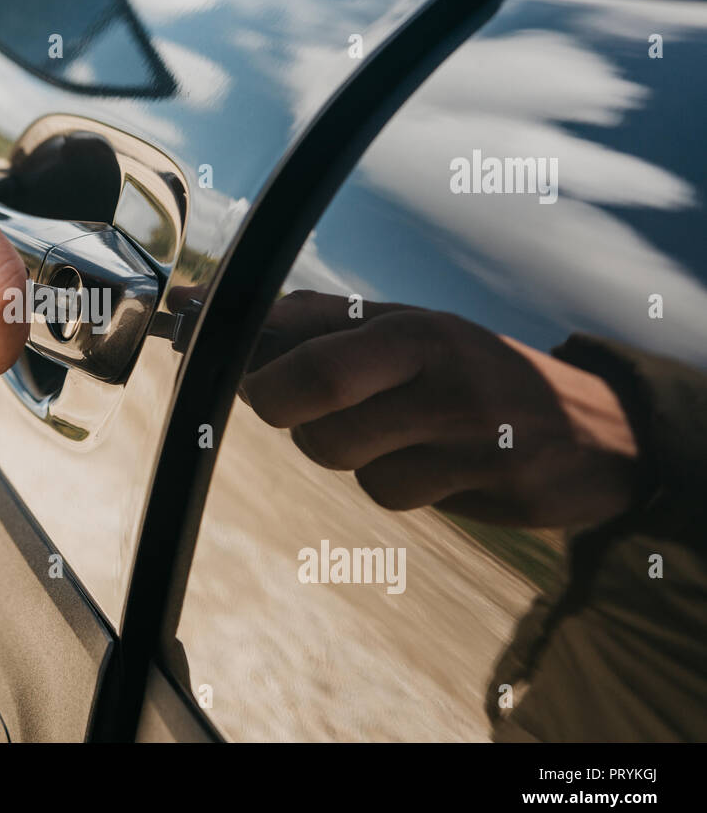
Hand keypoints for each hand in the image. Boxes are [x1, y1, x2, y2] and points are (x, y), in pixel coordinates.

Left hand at [239, 291, 640, 527]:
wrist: (595, 426)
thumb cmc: (470, 366)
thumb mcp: (408, 323)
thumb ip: (318, 322)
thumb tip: (217, 314)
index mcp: (421, 334)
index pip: (314, 370)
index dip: (260, 383)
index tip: (245, 379)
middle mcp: (449, 390)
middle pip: (321, 435)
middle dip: (297, 423)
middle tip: (304, 402)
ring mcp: (476, 448)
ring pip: (354, 471)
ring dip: (355, 453)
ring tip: (398, 425)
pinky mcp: (495, 495)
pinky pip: (397, 498)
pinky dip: (396, 479)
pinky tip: (434, 458)